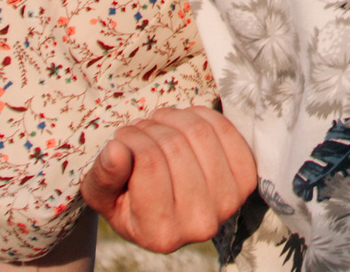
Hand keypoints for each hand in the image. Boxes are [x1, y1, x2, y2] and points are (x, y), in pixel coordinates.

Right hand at [79, 106, 259, 253]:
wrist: (168, 207)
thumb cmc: (128, 199)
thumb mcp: (103, 195)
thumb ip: (104, 176)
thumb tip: (116, 150)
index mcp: (162, 234)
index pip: (149, 162)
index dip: (132, 139)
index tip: (122, 138)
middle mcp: (200, 224)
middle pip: (175, 146)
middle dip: (151, 126)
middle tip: (140, 128)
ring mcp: (229, 201)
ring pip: (199, 133)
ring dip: (174, 116)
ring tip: (159, 124)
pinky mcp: (246, 179)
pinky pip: (225, 128)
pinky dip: (202, 115)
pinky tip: (185, 122)